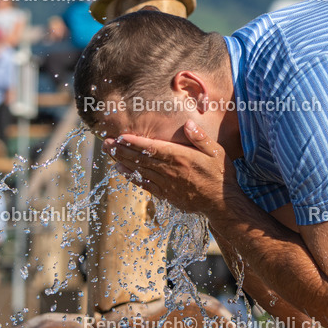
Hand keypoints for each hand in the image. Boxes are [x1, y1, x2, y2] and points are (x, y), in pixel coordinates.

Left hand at [104, 121, 235, 215]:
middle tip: (106, 143)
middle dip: (122, 150)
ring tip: (109, 153)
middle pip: (141, 158)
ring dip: (122, 161)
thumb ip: (200, 138)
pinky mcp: (166, 194)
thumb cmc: (220, 175)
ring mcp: (167, 184)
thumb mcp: (216, 152)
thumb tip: (187, 124)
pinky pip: (145, 184)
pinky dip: (131, 176)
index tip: (120, 137)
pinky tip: (121, 170)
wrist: (222, 203)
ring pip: (139, 170)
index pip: (152, 148)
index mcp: (181, 157)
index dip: (134, 142)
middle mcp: (170, 170)